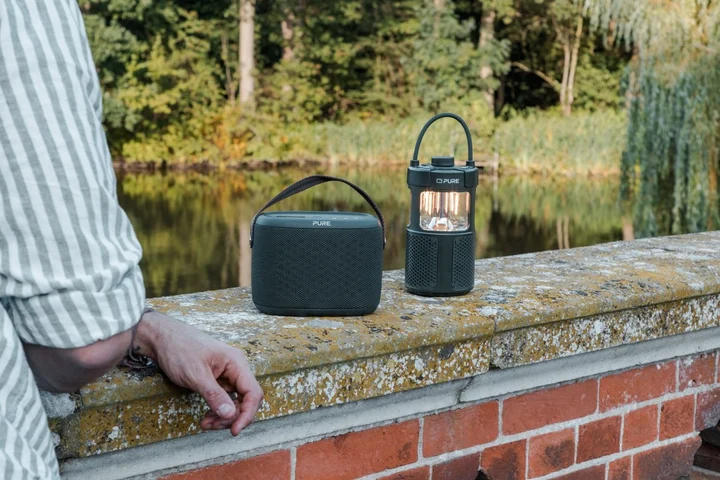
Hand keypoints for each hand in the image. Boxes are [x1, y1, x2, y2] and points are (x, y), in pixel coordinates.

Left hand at [134, 310, 262, 434]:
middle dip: (232, 417)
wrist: (162, 338)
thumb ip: (214, 395)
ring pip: (235, 402)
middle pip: (246, 400)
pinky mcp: (217, 379)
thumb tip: (230, 415)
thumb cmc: (179, 349)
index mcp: (236, 363)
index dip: (247, 414)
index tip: (234, 430)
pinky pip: (224, 399)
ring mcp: (227, 374)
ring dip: (224, 416)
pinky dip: (217, 410)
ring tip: (206, 423)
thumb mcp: (196, 375)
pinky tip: (206, 417)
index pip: (253, 392)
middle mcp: (235, 368)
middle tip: (212, 426)